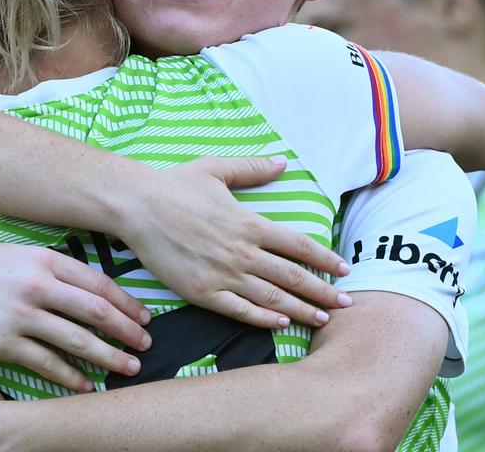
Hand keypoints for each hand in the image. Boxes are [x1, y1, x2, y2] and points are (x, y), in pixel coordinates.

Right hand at [0, 241, 150, 391]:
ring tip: (128, 368)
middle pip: (96, 312)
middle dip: (127, 331)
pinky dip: (71, 376)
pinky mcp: (2, 342)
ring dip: (108, 357)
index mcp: (45, 260)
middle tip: (146, 346)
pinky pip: (46, 363)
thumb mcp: (19, 256)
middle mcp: (37, 285)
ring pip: (77, 340)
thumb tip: (90, 291)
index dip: (127, 303)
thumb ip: (54, 270)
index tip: (145, 318)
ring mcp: (20, 315)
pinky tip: (86, 385)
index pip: (99, 284)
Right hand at [118, 156, 352, 328]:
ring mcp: (223, 274)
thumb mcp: (218, 168)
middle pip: (292, 276)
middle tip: (346, 303)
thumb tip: (284, 162)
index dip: (324, 260)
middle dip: (323, 291)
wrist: (137, 207)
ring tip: (322, 319)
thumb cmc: (176, 185)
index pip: (298, 246)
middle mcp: (242, 251)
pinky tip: (280, 323)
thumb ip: (254, 169)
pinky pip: (239, 309)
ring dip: (300, 309)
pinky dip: (262, 318)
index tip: (343, 271)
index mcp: (249, 223)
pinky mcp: (202, 291)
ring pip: (270, 297)